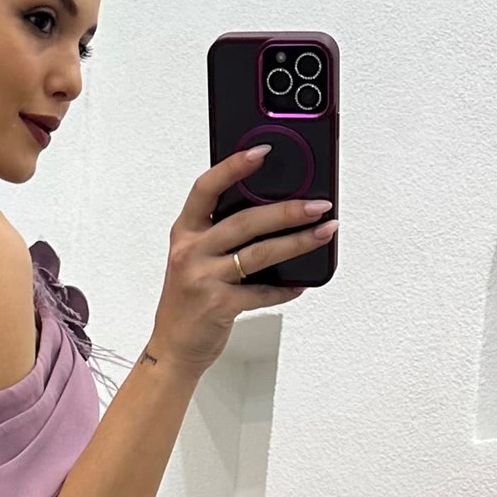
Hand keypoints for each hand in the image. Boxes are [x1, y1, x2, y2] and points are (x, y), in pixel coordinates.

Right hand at [147, 144, 336, 377]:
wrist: (172, 346)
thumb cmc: (189, 298)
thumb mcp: (194, 257)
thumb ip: (220, 233)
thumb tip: (273, 209)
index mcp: (185, 232)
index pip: (206, 189)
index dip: (233, 167)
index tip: (263, 150)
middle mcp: (191, 251)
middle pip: (244, 221)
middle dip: (286, 210)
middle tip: (318, 204)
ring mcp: (204, 279)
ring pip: (259, 253)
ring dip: (297, 242)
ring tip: (324, 232)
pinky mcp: (219, 306)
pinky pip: (261, 292)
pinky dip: (285, 288)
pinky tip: (302, 283)